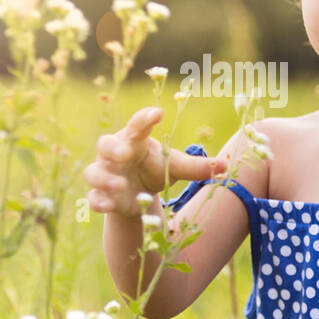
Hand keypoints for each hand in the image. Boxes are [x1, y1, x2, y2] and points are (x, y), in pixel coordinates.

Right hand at [82, 106, 227, 215]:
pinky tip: (108, 206)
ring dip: (104, 178)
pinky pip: (93, 197)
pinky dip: (98, 201)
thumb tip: (225, 166)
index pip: (137, 124)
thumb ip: (196, 167)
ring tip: (120, 185)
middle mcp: (115, 154)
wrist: (137, 195)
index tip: (158, 113)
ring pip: (93, 172)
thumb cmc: (156, 169)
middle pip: (105, 144)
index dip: (145, 117)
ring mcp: (105, 174)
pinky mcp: (102, 195)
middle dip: (113, 148)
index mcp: (134, 139)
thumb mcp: (175, 167)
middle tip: (126, 153)